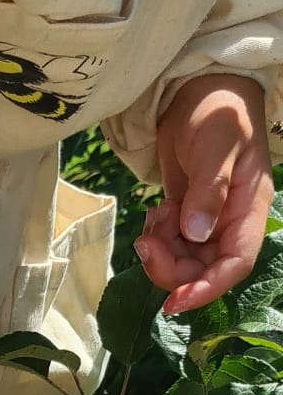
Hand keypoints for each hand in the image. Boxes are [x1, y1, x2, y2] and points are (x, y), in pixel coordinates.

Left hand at [136, 74, 271, 313]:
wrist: (197, 91)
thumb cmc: (218, 110)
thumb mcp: (216, 146)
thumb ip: (209, 191)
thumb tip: (196, 234)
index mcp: (248, 209)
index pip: (235, 264)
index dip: (207, 288)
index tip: (174, 303)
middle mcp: (230, 221)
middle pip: (202, 269)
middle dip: (170, 267)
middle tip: (145, 243)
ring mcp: (208, 220)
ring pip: (182, 260)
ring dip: (161, 250)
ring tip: (156, 215)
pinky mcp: (187, 215)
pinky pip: (170, 244)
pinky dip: (157, 236)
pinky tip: (156, 210)